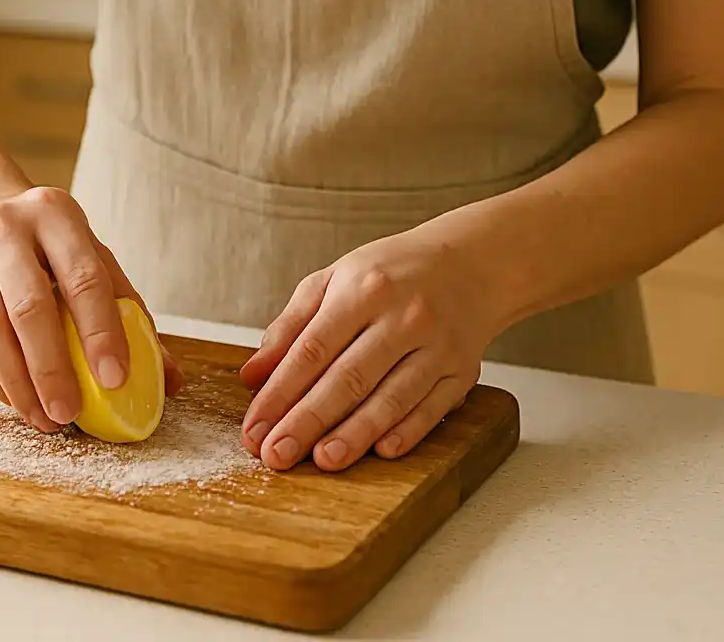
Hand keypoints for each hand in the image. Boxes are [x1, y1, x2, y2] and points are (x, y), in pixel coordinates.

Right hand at [0, 185, 182, 431]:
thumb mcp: (92, 258)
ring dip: (19, 384)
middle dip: (52, 368)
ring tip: (45, 418)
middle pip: (28, 307)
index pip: (84, 277)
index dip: (101, 331)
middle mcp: (5, 227)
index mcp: (56, 214)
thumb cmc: (49, 246)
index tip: (115, 379)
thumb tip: (169, 380)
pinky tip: (16, 400)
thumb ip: (130, 313)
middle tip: (70, 413)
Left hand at [238, 213, 499, 470]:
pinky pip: (433, 408)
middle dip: (308, 421)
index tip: (254, 428)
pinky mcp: (463, 371)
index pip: (312, 349)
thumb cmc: (392, 274)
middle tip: (275, 455)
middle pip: (349, 378)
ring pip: (392, 397)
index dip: (280, 393)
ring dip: (355, 433)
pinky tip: (380, 452)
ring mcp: (437, 346)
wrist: (471, 263)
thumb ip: (291, 327)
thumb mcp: (334, 280)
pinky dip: (407, 432)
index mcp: (363, 289)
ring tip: (322, 460)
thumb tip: (252, 376)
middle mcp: (403, 317)